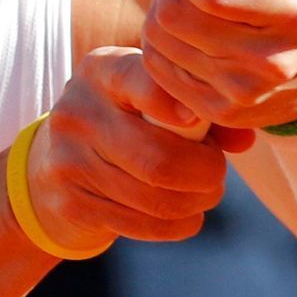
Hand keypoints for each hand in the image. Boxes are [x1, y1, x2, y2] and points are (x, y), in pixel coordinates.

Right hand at [27, 48, 254, 255]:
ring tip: (206, 193)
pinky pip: (144, 225)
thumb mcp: (147, 98)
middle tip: (217, 172)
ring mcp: (69, 161)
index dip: (176, 103)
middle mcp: (79, 112)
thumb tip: (245, 138)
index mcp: (101, 71)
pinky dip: (178, 225)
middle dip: (206, 174)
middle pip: (159, 159)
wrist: (51, 165)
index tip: (197, 120)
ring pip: (156, 199)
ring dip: (197, 203)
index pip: (140, 80)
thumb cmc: (122, 120)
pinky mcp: (72, 204)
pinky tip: (185, 215)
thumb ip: (198, 108)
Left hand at [138, 0, 296, 130]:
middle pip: (173, 15)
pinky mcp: (223, 113)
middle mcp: (273, 60)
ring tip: (193, 10)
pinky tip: (190, 38)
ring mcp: (246, 92)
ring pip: (158, 40)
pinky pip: (157, 70)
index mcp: (294, 10)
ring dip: (163, 16)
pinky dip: (163, 47)